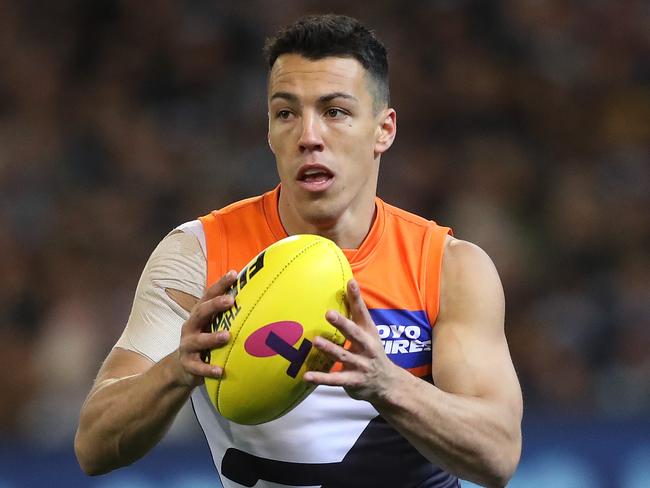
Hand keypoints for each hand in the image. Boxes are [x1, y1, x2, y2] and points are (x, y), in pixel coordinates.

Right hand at [174, 270, 237, 387]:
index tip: (234, 274)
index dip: (220, 284)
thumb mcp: (212, 324)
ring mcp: (188, 345)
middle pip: (200, 312)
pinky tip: (220, 371)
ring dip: (212, 338)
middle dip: (215, 305)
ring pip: (198, 340)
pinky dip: (208, 369)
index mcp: (199, 314)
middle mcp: (191, 326)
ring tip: (227, 336)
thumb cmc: (205, 338)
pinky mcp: (189, 364)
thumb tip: (256, 296)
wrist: (182, 367)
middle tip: (231, 300)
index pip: (208, 295)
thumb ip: (226, 313)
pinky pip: (198, 367)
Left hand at [303, 279, 400, 403]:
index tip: (350, 282)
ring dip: (330, 348)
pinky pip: (335, 380)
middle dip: (342, 323)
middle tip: (329, 313)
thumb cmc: (372, 351)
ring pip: (343, 355)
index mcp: (368, 332)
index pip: (362, 312)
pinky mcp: (353, 381)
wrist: (387, 383)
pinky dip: (321, 378)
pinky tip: (307, 376)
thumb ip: (356, 313)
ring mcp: (361, 365)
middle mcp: (367, 347)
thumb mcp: (368, 332)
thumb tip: (347, 284)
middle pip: (354, 333)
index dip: (356, 298)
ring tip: (315, 340)